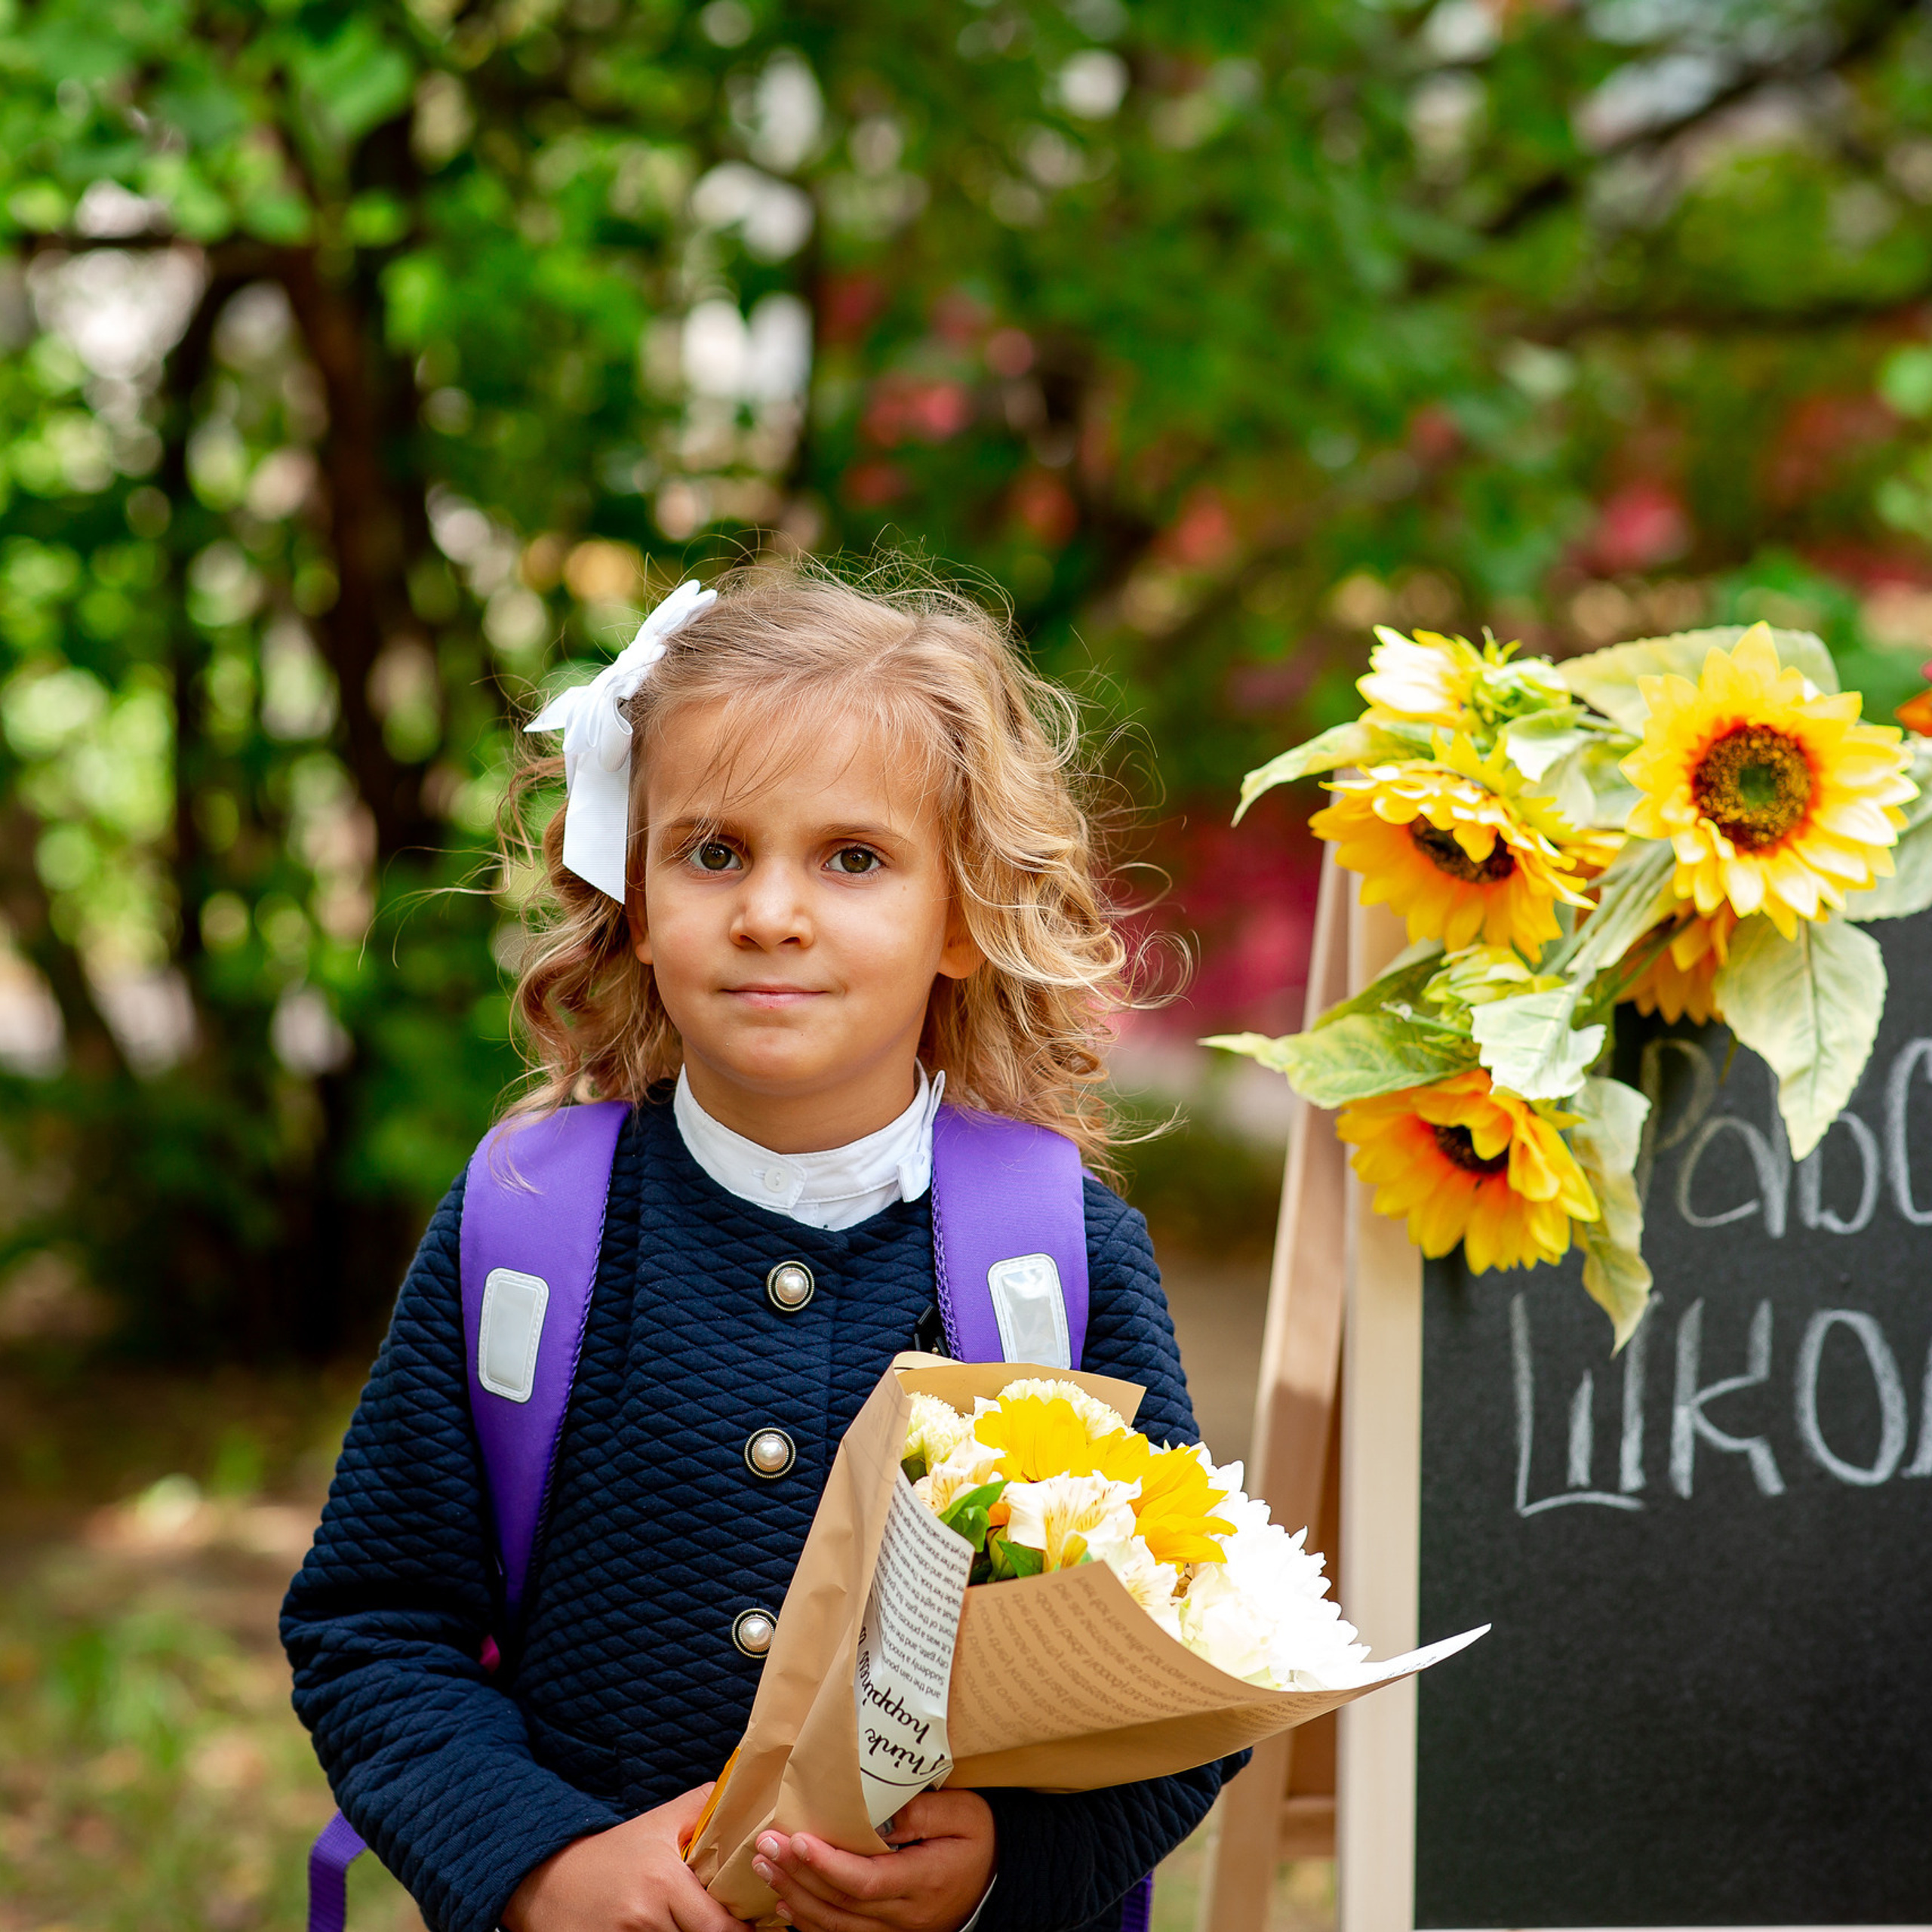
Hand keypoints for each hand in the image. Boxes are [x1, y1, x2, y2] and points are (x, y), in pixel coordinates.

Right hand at [502, 1783, 744, 1931]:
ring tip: (689, 1923)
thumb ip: (703, 1806)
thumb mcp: (658, 1822)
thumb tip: (746, 1791)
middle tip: (734, 1928)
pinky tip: (667, 1931)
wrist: (548, 1880)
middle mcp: (645, 1916)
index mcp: (663, 1881)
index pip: (719, 1926)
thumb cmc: (612, 1853)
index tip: (755, 1927)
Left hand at [751, 1791, 995, 1931]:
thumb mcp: (964, 1814)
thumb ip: (923, 1811)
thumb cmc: (979, 1840)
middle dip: (797, 1875)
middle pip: (840, 1904)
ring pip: (835, 1925)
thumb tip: (880, 1812)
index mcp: (922, 1881)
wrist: (997, 1881)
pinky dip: (809, 1923)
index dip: (827, 1864)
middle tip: (764, 1847)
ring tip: (764, 1868)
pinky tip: (785, 1904)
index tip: (797, 1840)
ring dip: (795, 1897)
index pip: (865, 1880)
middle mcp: (905, 1916)